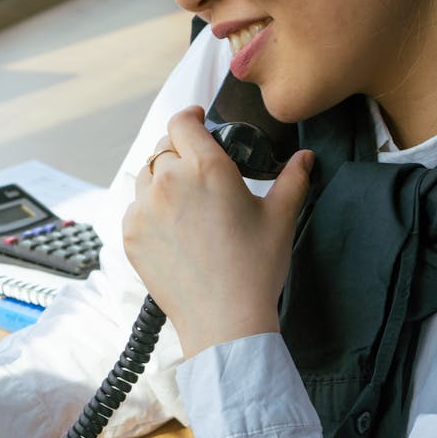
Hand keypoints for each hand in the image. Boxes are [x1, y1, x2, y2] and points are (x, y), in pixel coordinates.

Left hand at [122, 106, 313, 357]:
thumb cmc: (255, 268)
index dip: (190, 117)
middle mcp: (168, 182)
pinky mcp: (131, 235)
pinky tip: (173, 228)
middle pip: (163, 148)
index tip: (197, 121)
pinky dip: (150, 210)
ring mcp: (144, 209)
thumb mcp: (280, 218)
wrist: (225, 320)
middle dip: (180, 151)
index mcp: (206, 169)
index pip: (182, 122)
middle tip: (198, 170)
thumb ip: (292, 179)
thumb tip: (305, 158)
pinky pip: (135, 208)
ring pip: (146, 177)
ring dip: (162, 180)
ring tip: (186, 201)